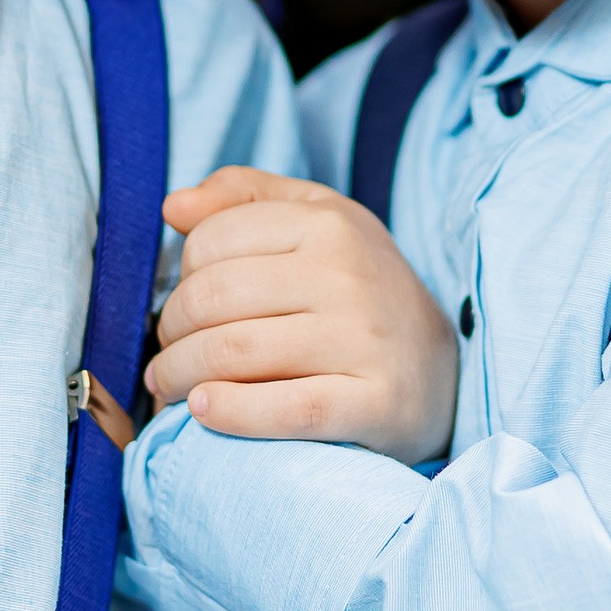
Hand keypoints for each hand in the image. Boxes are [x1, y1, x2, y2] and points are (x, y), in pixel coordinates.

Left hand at [145, 167, 459, 460]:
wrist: (441, 372)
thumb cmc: (357, 292)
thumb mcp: (314, 220)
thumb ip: (243, 197)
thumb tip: (173, 206)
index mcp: (327, 223)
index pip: (210, 243)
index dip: (179, 280)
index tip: (184, 310)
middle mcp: (347, 275)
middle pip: (211, 299)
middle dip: (171, 334)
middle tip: (169, 357)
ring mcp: (364, 340)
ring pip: (232, 352)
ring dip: (179, 377)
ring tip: (174, 390)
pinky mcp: (375, 402)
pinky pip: (285, 410)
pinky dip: (229, 413)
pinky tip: (204, 411)